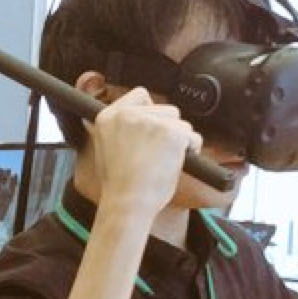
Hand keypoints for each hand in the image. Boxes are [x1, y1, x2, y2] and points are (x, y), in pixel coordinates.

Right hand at [86, 89, 201, 223]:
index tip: (152, 128)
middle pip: (165, 109)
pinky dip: (191, 150)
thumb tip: (137, 126)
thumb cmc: (119, 186)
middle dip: (167, 129)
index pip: (140, 95)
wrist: (128, 203)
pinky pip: (192, 136)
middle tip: (157, 154)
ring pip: (180, 121)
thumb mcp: (105, 150)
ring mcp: (151, 121)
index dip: (151, 112)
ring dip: (179, 140)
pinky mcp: (171, 132)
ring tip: (163, 162)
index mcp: (107, 117)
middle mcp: (128, 114)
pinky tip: (174, 164)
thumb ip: (119, 132)